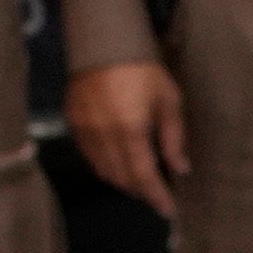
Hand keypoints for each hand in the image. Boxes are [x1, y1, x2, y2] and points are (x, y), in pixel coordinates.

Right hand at [63, 58, 189, 216]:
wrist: (103, 42)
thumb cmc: (144, 70)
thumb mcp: (168, 101)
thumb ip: (173, 138)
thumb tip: (180, 168)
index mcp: (130, 129)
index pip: (143, 175)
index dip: (156, 196)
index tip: (168, 210)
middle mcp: (103, 135)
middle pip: (121, 178)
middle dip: (141, 192)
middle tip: (158, 195)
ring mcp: (84, 130)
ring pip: (103, 171)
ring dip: (123, 182)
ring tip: (141, 182)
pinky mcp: (72, 123)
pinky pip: (89, 156)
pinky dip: (105, 166)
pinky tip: (119, 164)